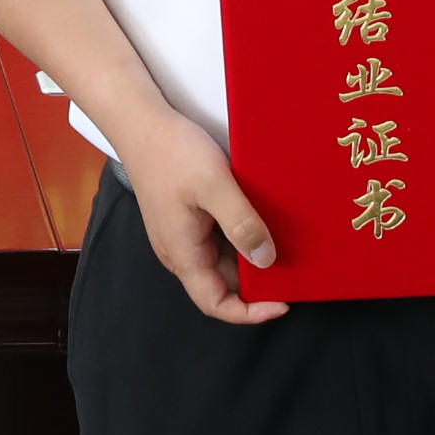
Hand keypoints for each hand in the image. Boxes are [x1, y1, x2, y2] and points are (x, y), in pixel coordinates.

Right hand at [112, 110, 286, 325]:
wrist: (141, 122)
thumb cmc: (171, 152)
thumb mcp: (214, 186)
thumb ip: (241, 224)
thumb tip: (266, 260)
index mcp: (183, 253)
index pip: (216, 304)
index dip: (250, 312)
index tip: (282, 302)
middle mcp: (181, 251)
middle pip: (223, 283)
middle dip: (257, 281)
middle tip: (293, 265)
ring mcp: (183, 234)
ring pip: (223, 260)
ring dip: (250, 254)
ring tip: (281, 239)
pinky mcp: (187, 218)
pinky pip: (218, 239)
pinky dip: (241, 235)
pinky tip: (259, 217)